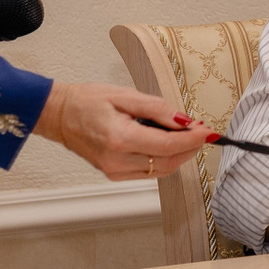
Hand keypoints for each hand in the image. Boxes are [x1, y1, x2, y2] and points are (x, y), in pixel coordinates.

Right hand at [33, 82, 207, 181]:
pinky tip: (167, 143)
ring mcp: (114, 171)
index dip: (193, 139)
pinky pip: (149, 172)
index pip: (168, 145)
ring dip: (179, 154)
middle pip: (169, 162)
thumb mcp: (126, 95)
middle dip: (190, 147)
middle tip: (201, 130)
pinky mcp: (114, 174)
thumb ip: (158, 108)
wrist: (60, 115)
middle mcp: (117, 161)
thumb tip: (184, 120)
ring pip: (161, 170)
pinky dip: (164, 159)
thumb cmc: (88, 101)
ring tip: (186, 134)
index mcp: (120, 139)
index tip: (208, 130)